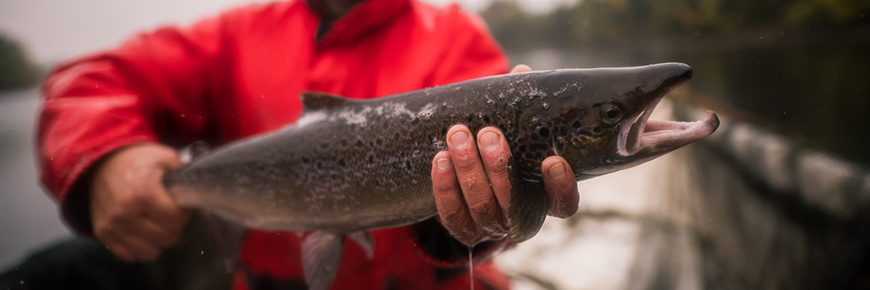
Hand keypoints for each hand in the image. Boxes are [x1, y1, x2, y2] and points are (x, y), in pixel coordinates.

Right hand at [89, 143, 190, 261]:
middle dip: (174, 227)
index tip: (180, 206)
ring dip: (159, 240)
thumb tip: (201, 193)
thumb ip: (185, 175)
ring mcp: (112, 225)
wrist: (102, 162)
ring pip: (150, 250)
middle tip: (170, 215)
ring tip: (158, 224)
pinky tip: (144, 234)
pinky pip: (130, 254)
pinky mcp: (103, 233)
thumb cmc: (139, 161)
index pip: (176, 220)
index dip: (183, 213)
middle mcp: (125, 212)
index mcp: (143, 193)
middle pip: (166, 237)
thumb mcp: (165, 158)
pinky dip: (141, 248)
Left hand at [430, 65, 579, 245]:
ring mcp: (491, 227)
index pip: (563, 203)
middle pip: (514, 201)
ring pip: (481, 205)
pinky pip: (452, 213)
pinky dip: (445, 185)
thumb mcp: (516, 133)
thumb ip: (521, 108)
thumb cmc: (504, 153)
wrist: (470, 191)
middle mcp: (521, 219)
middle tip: (489, 133)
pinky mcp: (462, 230)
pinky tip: (440, 158)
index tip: (552, 160)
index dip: (561, 186)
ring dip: (468, 168)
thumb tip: (521, 73)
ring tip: (458, 135)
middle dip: (499, 166)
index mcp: (544, 199)